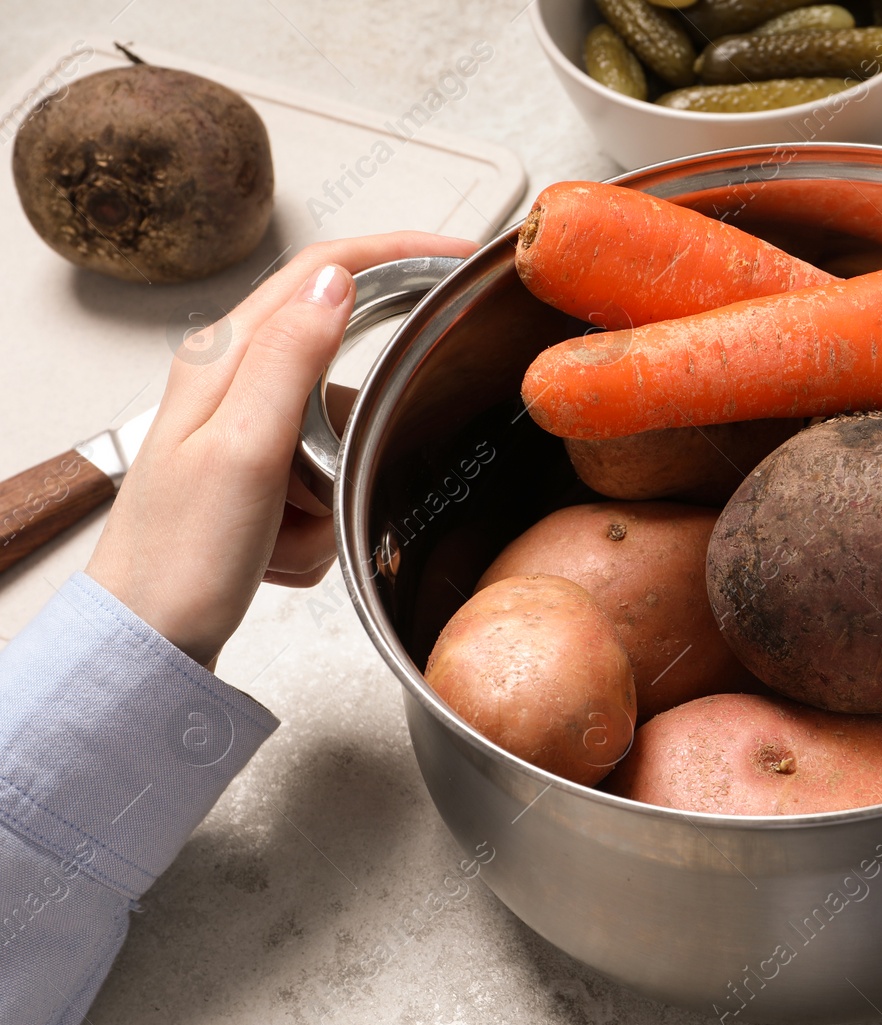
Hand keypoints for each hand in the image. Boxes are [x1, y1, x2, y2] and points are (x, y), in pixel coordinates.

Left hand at [86, 232, 477, 666]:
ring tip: (286, 531)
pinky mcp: (258, 476)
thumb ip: (290, 358)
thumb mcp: (245, 449)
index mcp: (223, 358)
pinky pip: (327, 482)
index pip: (321, 270)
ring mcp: (245, 431)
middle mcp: (232, 383)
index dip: (395, 251)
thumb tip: (336, 279)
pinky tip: (280, 546)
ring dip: (332, 492)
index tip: (457, 255)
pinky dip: (320, 521)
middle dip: (356, 436)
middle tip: (331, 486)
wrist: (147, 639)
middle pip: (342, 370)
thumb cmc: (178, 557)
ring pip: (340, 436)